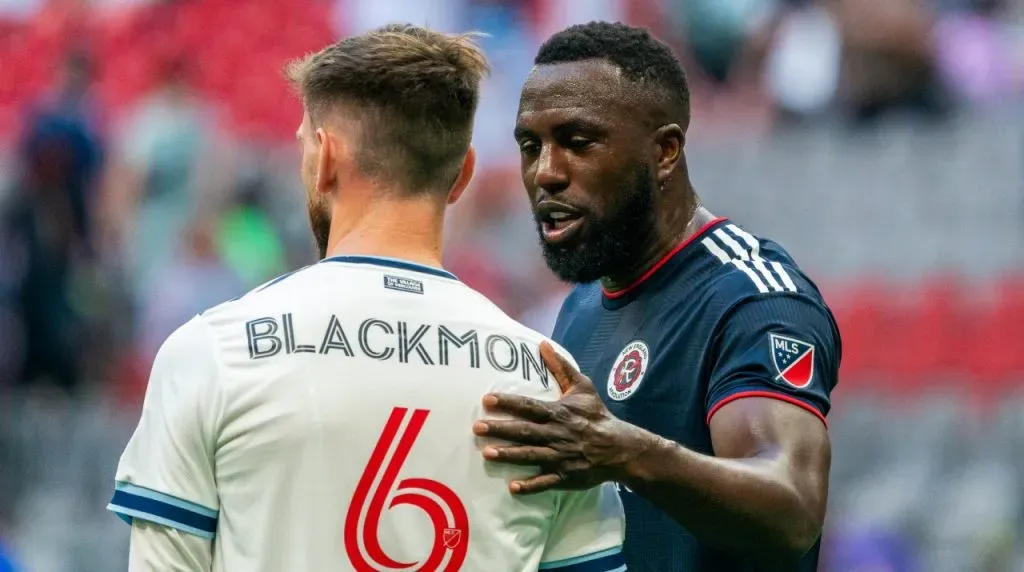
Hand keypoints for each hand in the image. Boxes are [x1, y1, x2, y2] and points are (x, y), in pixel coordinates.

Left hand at [473, 341, 655, 493]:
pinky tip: (513, 487)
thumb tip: (543, 344)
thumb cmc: (596, 415)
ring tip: (487, 454)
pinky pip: (545, 482)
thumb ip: (561, 367)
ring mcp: (560, 457)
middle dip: (500, 429)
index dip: (508, 402)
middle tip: (477, 428)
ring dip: (509, 455)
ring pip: (531, 456)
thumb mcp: (582, 387)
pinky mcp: (565, 476)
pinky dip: (530, 485)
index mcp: (559, 413)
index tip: (487, 399)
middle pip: (525, 431)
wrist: (619, 447)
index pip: (529, 406)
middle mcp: (557, 434)